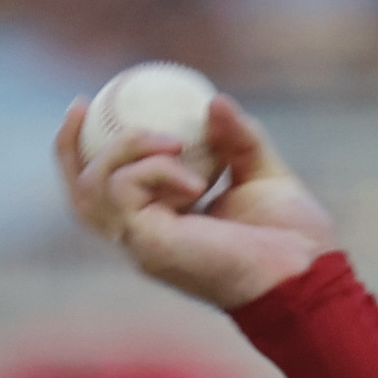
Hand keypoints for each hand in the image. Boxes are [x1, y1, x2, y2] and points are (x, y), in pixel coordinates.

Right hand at [55, 92, 334, 310]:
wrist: (308, 276)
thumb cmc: (295, 239)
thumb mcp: (262, 174)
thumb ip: (238, 139)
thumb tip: (214, 101)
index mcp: (167, 225)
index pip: (110, 191)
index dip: (88, 150)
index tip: (91, 104)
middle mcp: (147, 238)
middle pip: (81, 195)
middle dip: (70, 147)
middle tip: (86, 104)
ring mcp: (144, 246)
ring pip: (95, 187)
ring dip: (126, 148)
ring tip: (173, 142)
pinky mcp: (150, 247)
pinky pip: (125, 190)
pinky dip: (154, 170)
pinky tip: (195, 179)